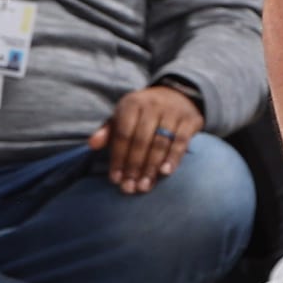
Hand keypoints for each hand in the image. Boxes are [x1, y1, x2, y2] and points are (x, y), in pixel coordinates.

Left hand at [88, 83, 202, 193]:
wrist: (177, 94)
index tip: (115, 179)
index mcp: (132, 103)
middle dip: (134, 167)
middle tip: (130, 188)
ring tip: (144, 186)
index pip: (123, 134)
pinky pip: (181, 141)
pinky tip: (165, 173)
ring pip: (161, 143)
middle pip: (141, 141)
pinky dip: (173, 158)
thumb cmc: (143, 112)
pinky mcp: (190, 119)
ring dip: (151, 167)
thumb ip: (108, 131)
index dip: (118, 158)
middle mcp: (153, 105)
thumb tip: (92, 144)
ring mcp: (173, 111)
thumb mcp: (123, 115)